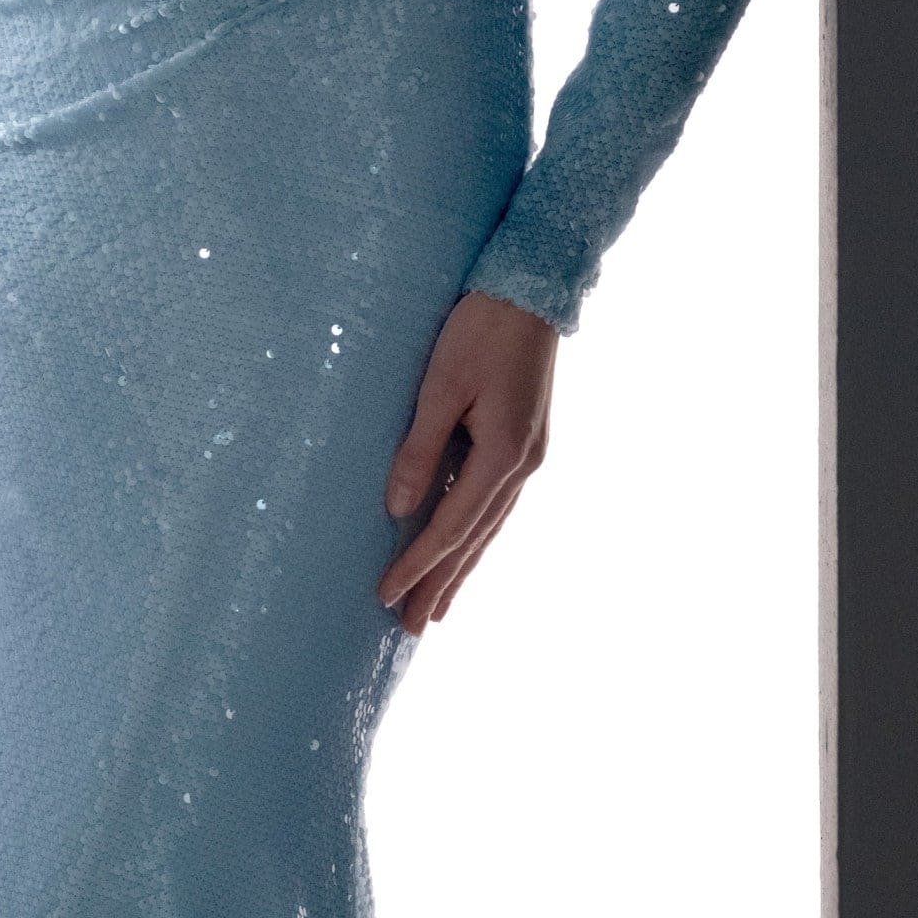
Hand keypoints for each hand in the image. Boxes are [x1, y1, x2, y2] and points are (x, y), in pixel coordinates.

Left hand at [377, 289, 557, 636]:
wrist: (530, 289)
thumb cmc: (479, 329)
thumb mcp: (441, 386)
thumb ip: (421, 449)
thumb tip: (399, 509)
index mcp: (504, 455)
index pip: (451, 526)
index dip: (418, 565)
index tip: (387, 596)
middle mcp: (523, 465)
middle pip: (476, 539)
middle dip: (443, 584)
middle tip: (414, 628)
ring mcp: (529, 454)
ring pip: (489, 526)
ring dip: (462, 567)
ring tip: (439, 606)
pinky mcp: (525, 440)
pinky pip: (496, 503)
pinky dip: (476, 533)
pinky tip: (465, 547)